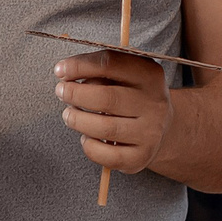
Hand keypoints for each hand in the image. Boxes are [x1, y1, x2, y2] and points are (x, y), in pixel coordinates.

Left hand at [56, 50, 172, 177]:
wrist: (160, 128)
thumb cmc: (132, 98)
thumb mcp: (125, 75)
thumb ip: (100, 70)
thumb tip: (67, 72)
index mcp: (150, 75)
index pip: (111, 64)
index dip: (80, 66)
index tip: (61, 70)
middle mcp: (154, 103)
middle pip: (107, 98)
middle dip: (75, 94)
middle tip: (62, 92)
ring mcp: (150, 132)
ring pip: (105, 128)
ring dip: (78, 120)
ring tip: (69, 115)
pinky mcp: (141, 156)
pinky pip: (108, 155)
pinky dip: (89, 146)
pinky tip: (86, 137)